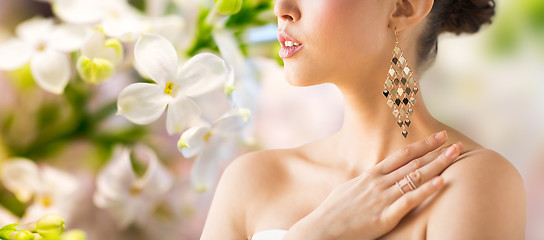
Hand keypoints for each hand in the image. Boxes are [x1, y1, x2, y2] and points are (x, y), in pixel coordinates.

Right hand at [284, 130, 463, 239]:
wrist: (321, 230)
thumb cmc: (332, 213)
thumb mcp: (347, 191)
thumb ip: (364, 184)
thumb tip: (371, 179)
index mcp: (370, 176)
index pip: (400, 156)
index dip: (421, 145)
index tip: (437, 137)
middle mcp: (378, 183)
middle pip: (412, 163)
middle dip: (435, 151)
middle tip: (454, 141)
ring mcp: (382, 198)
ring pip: (415, 177)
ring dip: (437, 164)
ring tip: (455, 155)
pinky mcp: (385, 216)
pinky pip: (409, 200)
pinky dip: (426, 190)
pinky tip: (441, 182)